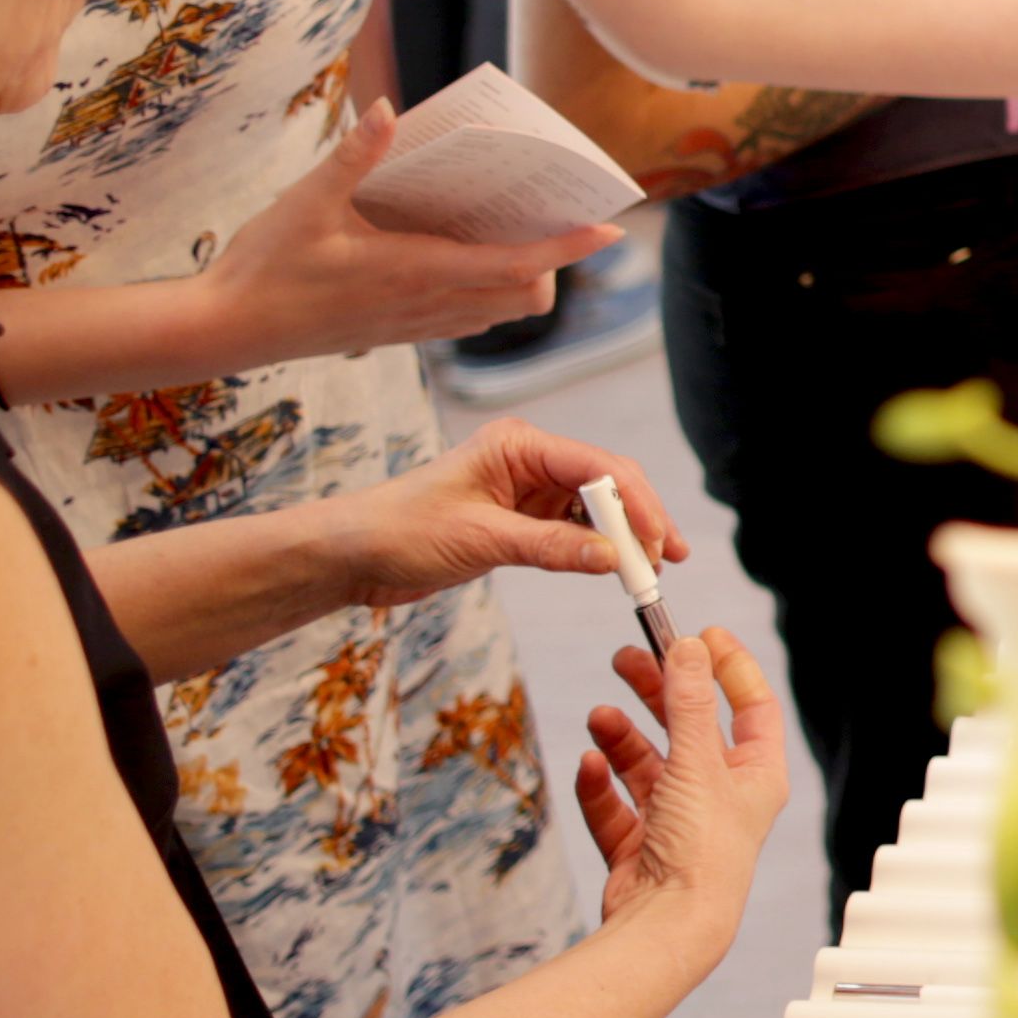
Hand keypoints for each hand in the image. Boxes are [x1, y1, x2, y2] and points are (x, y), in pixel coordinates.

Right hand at [193, 105, 619, 361]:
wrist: (225, 331)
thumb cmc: (263, 266)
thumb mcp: (304, 202)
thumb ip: (352, 157)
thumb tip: (387, 109)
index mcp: (413, 271)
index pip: (512, 265)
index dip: (565, 249)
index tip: (608, 229)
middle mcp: (424, 304)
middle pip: (519, 293)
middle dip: (550, 262)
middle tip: (555, 216)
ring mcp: (411, 326)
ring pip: (494, 311)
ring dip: (519, 280)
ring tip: (518, 232)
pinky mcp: (395, 334)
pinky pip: (462, 319)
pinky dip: (484, 294)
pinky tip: (464, 257)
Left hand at [317, 421, 686, 618]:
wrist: (352, 555)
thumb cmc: (401, 531)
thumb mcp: (479, 540)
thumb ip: (548, 547)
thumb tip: (612, 560)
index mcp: (519, 444)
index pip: (597, 467)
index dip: (635, 504)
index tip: (658, 542)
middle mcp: (529, 459)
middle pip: (606, 483)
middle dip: (638, 520)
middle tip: (664, 560)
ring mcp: (528, 489)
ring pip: (595, 509)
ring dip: (621, 538)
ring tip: (646, 573)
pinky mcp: (521, 518)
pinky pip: (574, 530)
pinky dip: (596, 550)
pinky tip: (614, 570)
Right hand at [576, 628, 794, 952]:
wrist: (666, 929)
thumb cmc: (701, 853)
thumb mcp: (697, 763)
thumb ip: (689, 703)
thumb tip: (689, 646)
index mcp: (755, 776)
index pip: (752, 707)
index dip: (729, 667)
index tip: (699, 634)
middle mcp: (720, 798)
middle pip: (689, 728)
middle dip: (658, 692)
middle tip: (626, 658)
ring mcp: (677, 824)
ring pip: (646, 765)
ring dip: (621, 738)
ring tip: (599, 716)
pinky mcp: (639, 849)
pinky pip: (615, 805)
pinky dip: (600, 784)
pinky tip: (587, 765)